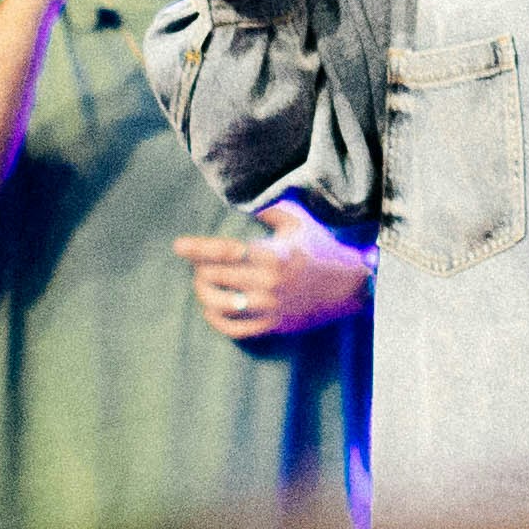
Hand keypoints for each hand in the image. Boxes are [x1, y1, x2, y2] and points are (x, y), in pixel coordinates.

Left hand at [176, 206, 370, 345]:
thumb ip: (269, 209)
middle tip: (196, 262)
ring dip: (204, 293)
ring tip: (202, 283)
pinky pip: (235, 329)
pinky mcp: (273, 326)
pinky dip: (217, 321)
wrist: (349, 287)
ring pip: (221, 305)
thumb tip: (244, 198)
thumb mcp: (299, 222)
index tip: (179, 245)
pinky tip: (210, 310)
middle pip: (216, 278)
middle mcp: (268, 283)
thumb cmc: (321, 249)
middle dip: (200, 269)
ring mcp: (270, 308)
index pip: (225, 251)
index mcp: (273, 255)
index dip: (198, 248)